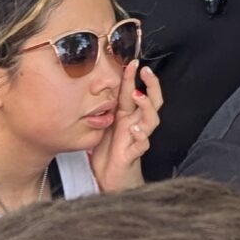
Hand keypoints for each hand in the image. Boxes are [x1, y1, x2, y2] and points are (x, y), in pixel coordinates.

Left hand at [90, 61, 164, 190]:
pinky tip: (135, 130)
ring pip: (152, 120)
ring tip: (138, 97)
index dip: (134, 77)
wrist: (111, 179)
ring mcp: (136, 138)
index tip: (132, 61)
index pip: (134, 92)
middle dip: (152, 85)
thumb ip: (101, 110)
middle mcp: (135, 124)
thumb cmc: (108, 152)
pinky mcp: (133, 153)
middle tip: (145, 71)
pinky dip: (140, 135)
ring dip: (146, 107)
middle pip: (153, 102)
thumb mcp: (101, 126)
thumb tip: (86, 90)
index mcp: (127, 116)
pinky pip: (142, 143)